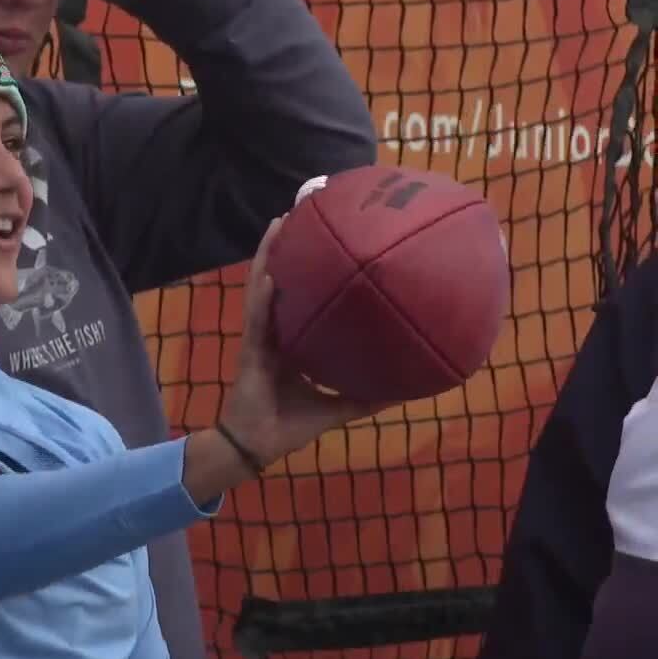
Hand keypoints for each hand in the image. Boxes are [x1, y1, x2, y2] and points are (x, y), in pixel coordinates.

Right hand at [220, 217, 391, 464]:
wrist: (258, 445)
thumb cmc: (290, 425)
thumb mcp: (338, 406)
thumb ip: (367, 395)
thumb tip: (407, 388)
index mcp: (291, 341)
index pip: (298, 296)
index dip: (306, 268)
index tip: (323, 238)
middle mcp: (275, 331)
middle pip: (278, 279)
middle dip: (285, 247)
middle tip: (302, 213)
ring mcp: (260, 337)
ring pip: (261, 287)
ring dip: (268, 256)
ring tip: (279, 224)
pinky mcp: (251, 350)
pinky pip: (256, 317)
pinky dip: (262, 295)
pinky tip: (269, 273)